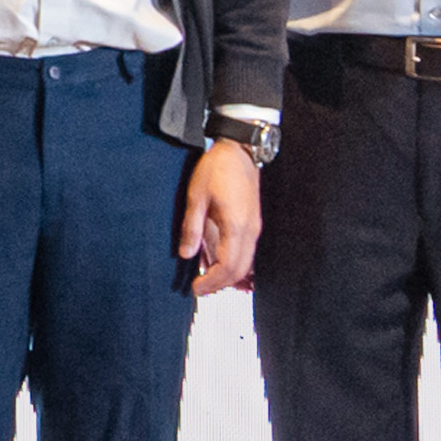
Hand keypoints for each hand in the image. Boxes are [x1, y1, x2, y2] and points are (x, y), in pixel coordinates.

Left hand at [179, 140, 261, 296]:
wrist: (239, 151)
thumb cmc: (217, 169)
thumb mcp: (196, 197)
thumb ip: (192, 228)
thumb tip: (185, 254)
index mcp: (236, 227)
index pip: (227, 267)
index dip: (212, 282)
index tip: (196, 289)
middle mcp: (250, 231)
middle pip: (240, 270)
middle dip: (220, 284)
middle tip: (200, 289)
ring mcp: (254, 227)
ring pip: (246, 263)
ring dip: (228, 276)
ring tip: (207, 280)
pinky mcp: (253, 223)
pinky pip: (247, 252)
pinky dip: (234, 264)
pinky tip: (217, 264)